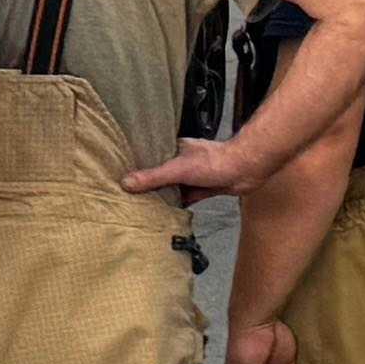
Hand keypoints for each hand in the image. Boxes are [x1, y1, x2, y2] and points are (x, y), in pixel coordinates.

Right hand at [125, 133, 262, 201]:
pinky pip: (185, 198)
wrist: (246, 169)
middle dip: (147, 184)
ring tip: (140, 207)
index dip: (135, 167)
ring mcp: (193, 176)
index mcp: (174, 149)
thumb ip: (153, 177)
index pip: (149, 157)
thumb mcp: (178, 169)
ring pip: (172, 187)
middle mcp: (182, 161)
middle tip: (125, 197)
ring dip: (162, 196)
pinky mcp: (203, 189)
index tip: (118, 176)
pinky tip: (164, 214)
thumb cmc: (214, 162)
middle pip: (160, 174)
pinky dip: (177, 205)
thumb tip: (125, 183)